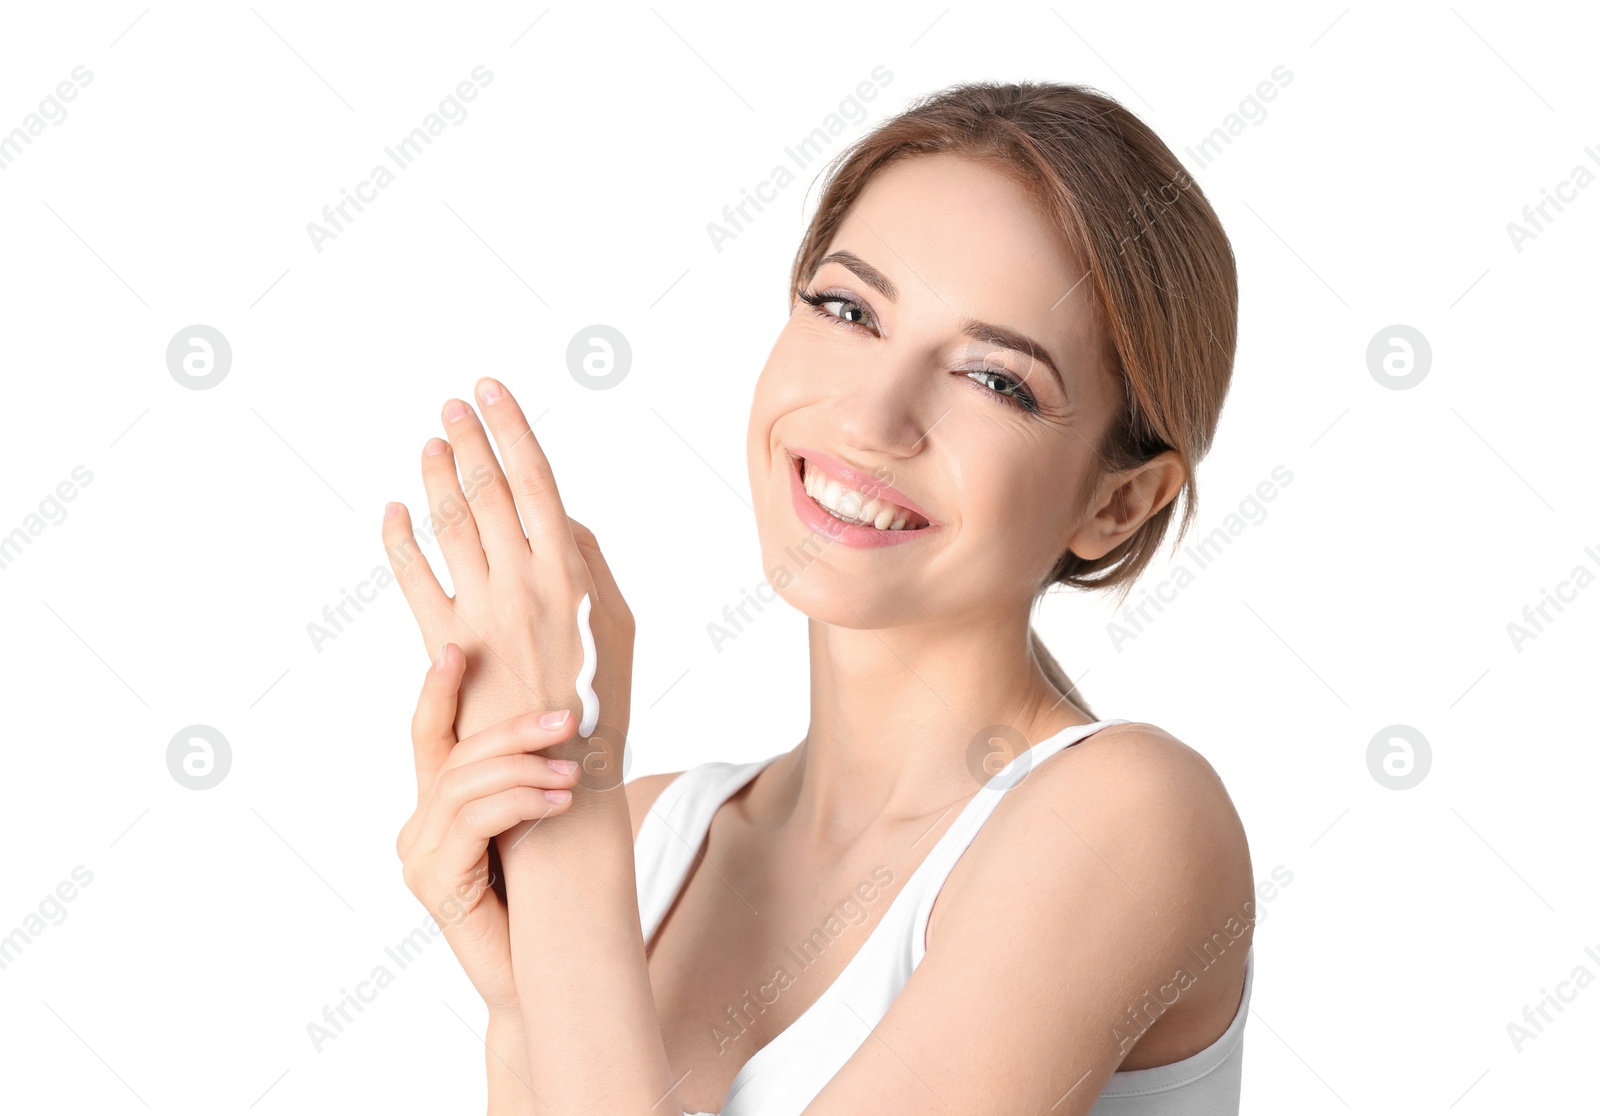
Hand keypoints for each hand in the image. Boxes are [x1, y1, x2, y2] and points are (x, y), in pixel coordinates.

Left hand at [380, 377, 635, 771]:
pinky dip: (401, 543)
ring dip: (437, 478)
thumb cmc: (602, 696)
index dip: (510, 428)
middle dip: (470, 439)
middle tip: (453, 403)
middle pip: (488, 492)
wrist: (561, 776)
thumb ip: (591, 561)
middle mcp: (522, 582)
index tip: (491, 389)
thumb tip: (561, 514)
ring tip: (431, 444)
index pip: (534, 479)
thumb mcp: (619, 623)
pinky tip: (394, 513)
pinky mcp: (447, 645)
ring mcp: (480, 612)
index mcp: (570, 570)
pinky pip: (415, 582)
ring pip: (450, 526)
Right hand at [394, 640, 581, 1016]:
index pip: (429, 736)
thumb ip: (527, 779)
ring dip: (524, 768)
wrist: (543, 979)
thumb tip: (565, 719)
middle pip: (455, 753)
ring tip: (573, 772)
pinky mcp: (435, 883)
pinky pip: (473, 822)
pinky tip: (558, 800)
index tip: (458, 647)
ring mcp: (419, 858)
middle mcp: (417, 829)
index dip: (438, 690)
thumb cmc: (546, 900)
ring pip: (464, 784)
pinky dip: (518, 802)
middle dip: (511, 728)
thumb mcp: (537, 824)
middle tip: (565, 717)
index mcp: (435, 809)